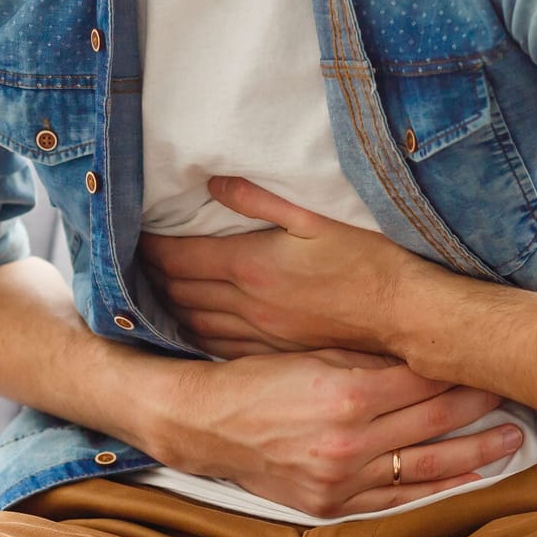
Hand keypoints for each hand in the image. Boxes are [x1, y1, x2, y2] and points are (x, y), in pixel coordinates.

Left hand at [138, 176, 425, 357]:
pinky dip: (195, 334)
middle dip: (151, 277)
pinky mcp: (274, 352)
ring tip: (152, 293)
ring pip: (193, 322)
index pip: (181, 257)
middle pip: (179, 291)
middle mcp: (247, 303)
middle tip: (134, 263)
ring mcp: (259, 333)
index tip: (133, 237)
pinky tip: (190, 328)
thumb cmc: (366, 260)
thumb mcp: (315, 218)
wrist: (403, 315)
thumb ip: (259, 201)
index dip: (151, 248)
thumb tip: (214, 184)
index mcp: (251, 265)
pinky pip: (219, 346)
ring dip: (168, 307)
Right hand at [160, 347, 523, 518]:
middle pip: (434, 418)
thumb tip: (421, 352)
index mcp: (346, 392)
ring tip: (512, 439)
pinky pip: (396, 500)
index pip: (424, 378)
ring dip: (475, 451)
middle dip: (479, 403)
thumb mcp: (310, 354)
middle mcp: (350, 439)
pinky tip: (469, 480)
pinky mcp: (332, 503)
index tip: (489, 358)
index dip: (461, 367)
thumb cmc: (256, 380)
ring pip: (425, 465)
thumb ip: (367, 358)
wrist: (205, 426)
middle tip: (516, 391)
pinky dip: (435, 490)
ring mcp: (342, 477)